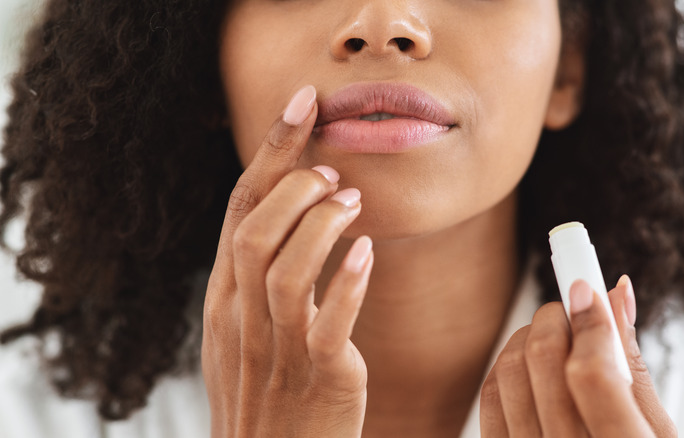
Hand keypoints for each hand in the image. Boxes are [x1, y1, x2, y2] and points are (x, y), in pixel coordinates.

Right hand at [201, 85, 371, 437]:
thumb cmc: (267, 395)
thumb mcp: (245, 333)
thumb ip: (258, 280)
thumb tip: (291, 220)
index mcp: (225, 299)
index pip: (240, 209)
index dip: (271, 152)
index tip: (302, 103)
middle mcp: (242, 317)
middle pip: (255, 229)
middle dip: (294, 185)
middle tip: (332, 172)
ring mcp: (277, 347)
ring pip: (285, 269)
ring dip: (320, 225)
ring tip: (352, 202)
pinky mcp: (319, 376)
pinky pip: (327, 323)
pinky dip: (347, 283)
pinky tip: (367, 253)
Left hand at [480, 276, 676, 436]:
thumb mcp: (657, 432)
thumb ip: (634, 366)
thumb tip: (615, 294)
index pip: (593, 375)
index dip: (589, 320)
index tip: (588, 287)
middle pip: (541, 363)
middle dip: (555, 318)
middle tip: (572, 308)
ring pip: (506, 373)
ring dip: (527, 338)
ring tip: (554, 336)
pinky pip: (487, 400)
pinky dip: (506, 368)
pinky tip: (529, 364)